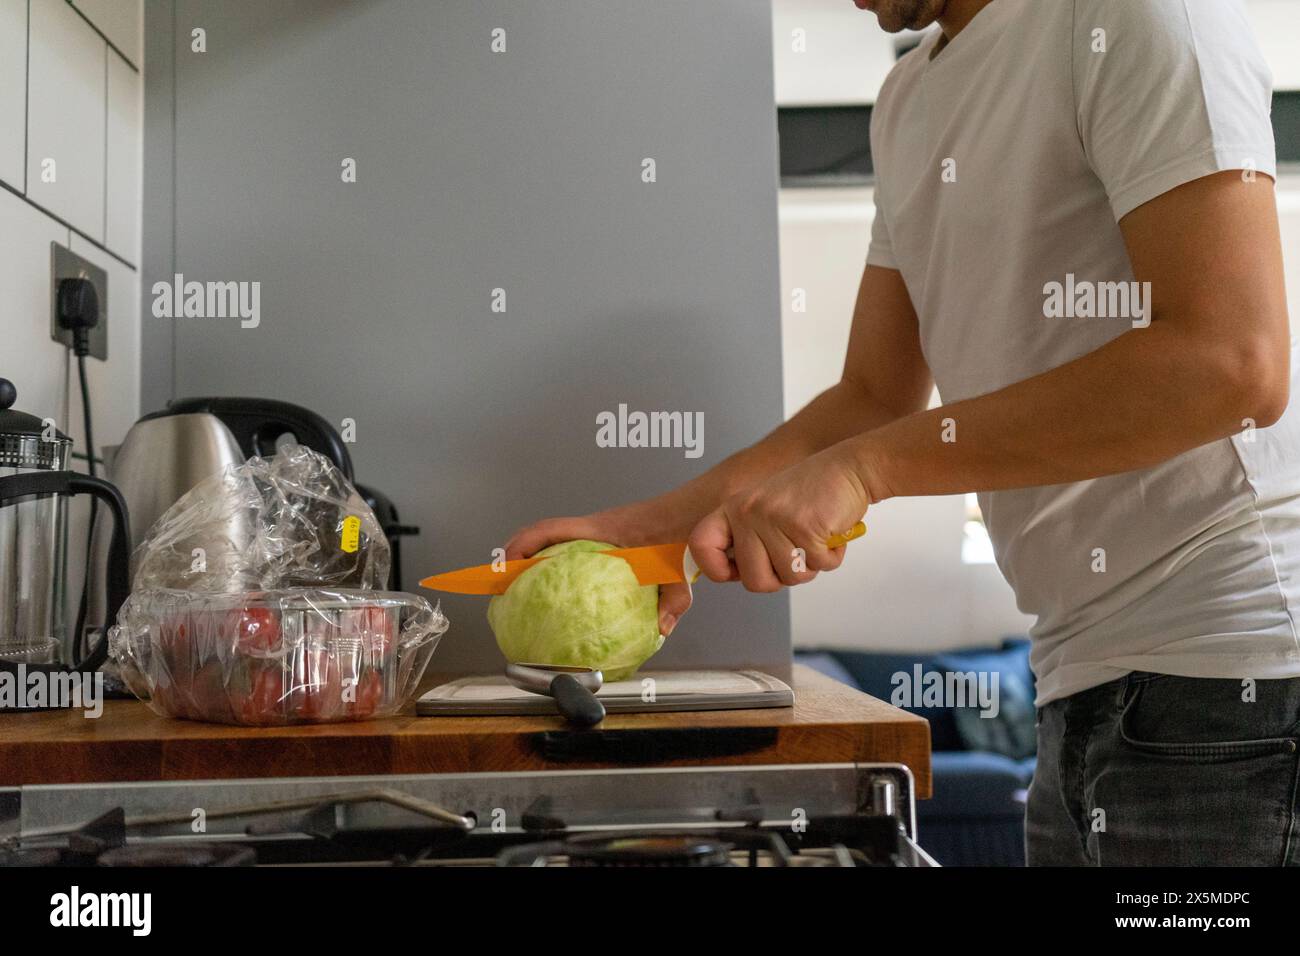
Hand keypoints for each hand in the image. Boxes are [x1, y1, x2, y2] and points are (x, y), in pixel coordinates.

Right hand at [503, 505, 693, 635]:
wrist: (705, 506)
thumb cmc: (688, 524)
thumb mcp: (680, 564)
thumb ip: (673, 598)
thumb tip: (659, 629)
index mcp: (604, 529)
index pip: (550, 531)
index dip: (522, 547)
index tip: (505, 568)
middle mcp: (598, 529)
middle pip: (544, 538)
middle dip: (519, 559)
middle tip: (503, 589)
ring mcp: (604, 534)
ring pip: (559, 546)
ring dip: (539, 563)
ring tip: (524, 596)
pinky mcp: (615, 542)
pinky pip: (579, 554)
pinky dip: (565, 570)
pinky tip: (571, 599)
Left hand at [688, 443, 869, 591]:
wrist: (849, 468)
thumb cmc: (812, 493)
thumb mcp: (766, 509)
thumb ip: (749, 538)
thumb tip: (737, 574)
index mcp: (734, 508)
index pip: (700, 544)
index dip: (715, 568)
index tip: (735, 573)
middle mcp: (748, 512)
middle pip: (754, 581)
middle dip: (781, 578)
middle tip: (796, 555)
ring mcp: (774, 519)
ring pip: (789, 578)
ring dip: (810, 566)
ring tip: (815, 537)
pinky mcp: (803, 527)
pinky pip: (817, 567)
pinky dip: (830, 558)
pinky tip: (830, 534)